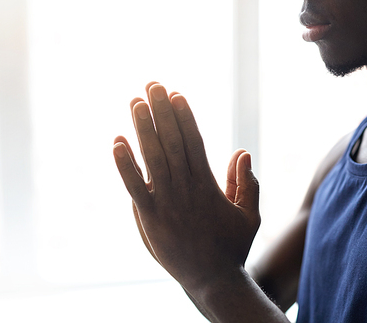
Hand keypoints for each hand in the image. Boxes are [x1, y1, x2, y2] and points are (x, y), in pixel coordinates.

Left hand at [113, 82, 260, 291]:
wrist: (213, 281)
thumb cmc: (233, 247)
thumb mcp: (250, 215)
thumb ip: (247, 184)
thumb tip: (242, 153)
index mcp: (209, 185)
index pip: (194, 142)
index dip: (184, 116)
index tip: (176, 95)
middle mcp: (186, 189)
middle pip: (172, 142)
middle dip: (161, 111)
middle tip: (153, 85)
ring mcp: (166, 203)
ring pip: (152, 158)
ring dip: (142, 128)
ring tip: (135, 102)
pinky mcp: (149, 218)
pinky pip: (133, 187)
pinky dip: (124, 164)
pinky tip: (116, 142)